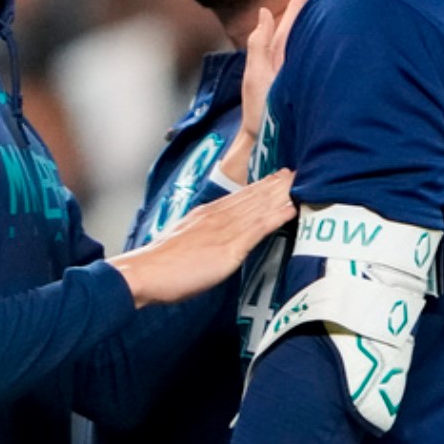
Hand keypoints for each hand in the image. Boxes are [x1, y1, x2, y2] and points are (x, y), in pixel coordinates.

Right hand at [110, 169, 295, 307]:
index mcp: (204, 215)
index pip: (237, 198)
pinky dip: (275, 217)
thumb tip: (207, 239)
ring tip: (298, 182)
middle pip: (251, 197)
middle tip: (294, 172)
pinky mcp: (229, 248)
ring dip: (279, 194)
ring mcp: (224, 230)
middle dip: (274, 184)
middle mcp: (216, 217)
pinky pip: (258, 229)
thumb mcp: (181, 241)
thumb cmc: (159, 264)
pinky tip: (289, 209)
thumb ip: (198, 236)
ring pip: (258, 208)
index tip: (274, 177)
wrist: (145, 272)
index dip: (258, 187)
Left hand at [220, 0, 342, 185]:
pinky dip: (341, 23)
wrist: (267, 142)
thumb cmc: (260, 114)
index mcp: (284, 43)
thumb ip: (260, 44)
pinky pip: (333, 41)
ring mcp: (310, 57)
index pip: (303, 4)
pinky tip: (354, 11)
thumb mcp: (255, 77)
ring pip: (325, 20)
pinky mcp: (320, 71)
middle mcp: (299, 46)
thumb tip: (265, 13)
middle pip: (316, 6)